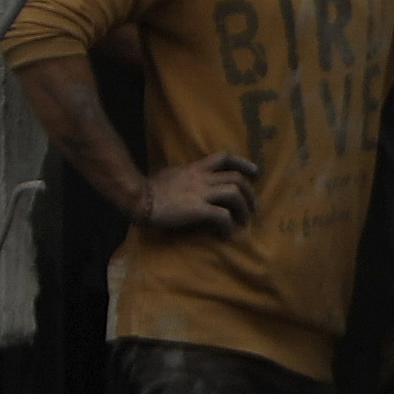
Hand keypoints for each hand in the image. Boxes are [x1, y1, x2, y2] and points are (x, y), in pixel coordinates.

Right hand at [132, 153, 257, 235]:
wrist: (138, 198)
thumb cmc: (150, 188)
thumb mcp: (171, 173)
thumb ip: (185, 173)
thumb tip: (187, 175)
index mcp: (196, 168)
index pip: (225, 158)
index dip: (244, 164)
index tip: (256, 173)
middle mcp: (202, 178)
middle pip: (237, 179)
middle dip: (250, 193)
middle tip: (252, 207)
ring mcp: (200, 193)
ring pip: (234, 194)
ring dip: (243, 209)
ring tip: (243, 222)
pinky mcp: (196, 210)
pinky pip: (221, 216)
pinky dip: (227, 226)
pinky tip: (224, 235)